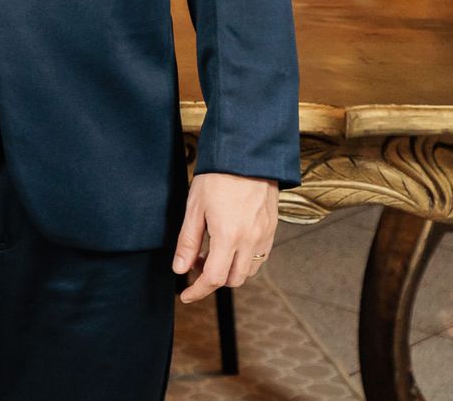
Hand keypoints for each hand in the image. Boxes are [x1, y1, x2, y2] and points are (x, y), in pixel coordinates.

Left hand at [174, 173, 279, 302]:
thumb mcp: (194, 208)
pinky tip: (229, 244)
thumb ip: (188, 241)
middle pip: (232, 279)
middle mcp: (250, 241)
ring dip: (228, 270)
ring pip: (247, 271)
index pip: (213, 278)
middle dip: (212, 279)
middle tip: (195, 261)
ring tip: (210, 250)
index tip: (186, 295)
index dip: (198, 290)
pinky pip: (259, 258)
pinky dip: (242, 260)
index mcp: (228, 236)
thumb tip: (180, 269)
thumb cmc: (217, 178)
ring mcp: (264, 237)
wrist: (248, 157)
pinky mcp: (272, 231)